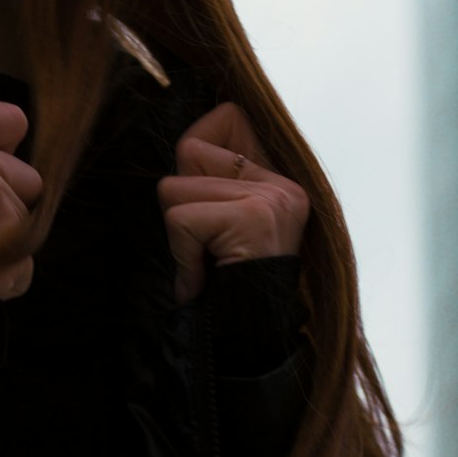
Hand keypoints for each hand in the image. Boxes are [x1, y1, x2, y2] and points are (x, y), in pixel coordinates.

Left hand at [156, 103, 308, 304]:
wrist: (255, 338)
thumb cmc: (230, 284)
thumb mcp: (227, 225)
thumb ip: (215, 182)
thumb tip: (186, 148)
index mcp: (280, 181)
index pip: (228, 118)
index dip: (195, 150)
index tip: (201, 201)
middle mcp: (282, 184)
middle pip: (190, 152)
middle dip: (181, 200)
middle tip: (205, 242)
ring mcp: (271, 198)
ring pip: (175, 189)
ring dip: (178, 234)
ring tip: (207, 261)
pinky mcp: (253, 216)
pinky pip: (179, 220)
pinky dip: (181, 255)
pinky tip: (204, 278)